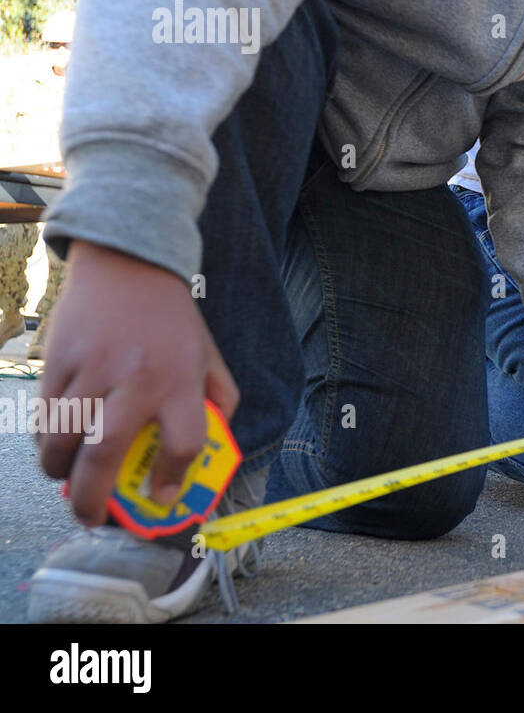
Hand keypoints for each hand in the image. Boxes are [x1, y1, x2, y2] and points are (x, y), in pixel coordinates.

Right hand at [37, 240, 239, 524]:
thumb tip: (209, 447)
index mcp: (180, 381)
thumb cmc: (172, 319)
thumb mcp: (210, 356)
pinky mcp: (57, 362)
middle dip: (92, 499)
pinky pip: (45, 415)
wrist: (129, 266)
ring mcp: (91, 371)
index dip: (172, 479)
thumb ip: (219, 400)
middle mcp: (135, 380)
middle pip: (105, 456)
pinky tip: (57, 443)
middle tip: (91, 517)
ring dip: (61, 471)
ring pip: (63, 440)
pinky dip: (47, 439)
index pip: (182, 444)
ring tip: (69, 479)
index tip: (162, 496)